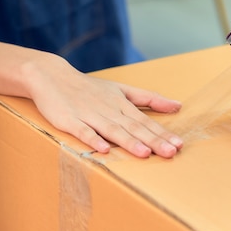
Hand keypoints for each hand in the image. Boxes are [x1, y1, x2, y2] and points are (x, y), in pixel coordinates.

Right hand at [21, 54, 183, 157]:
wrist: (52, 76)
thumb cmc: (89, 87)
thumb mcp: (121, 89)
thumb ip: (149, 99)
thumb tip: (178, 106)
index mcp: (121, 104)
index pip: (145, 121)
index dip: (162, 133)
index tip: (178, 144)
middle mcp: (108, 109)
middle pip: (133, 127)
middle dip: (152, 140)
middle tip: (170, 152)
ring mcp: (89, 115)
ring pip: (112, 130)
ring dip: (128, 141)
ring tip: (144, 153)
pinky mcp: (69, 120)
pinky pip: (82, 131)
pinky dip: (92, 139)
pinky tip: (102, 149)